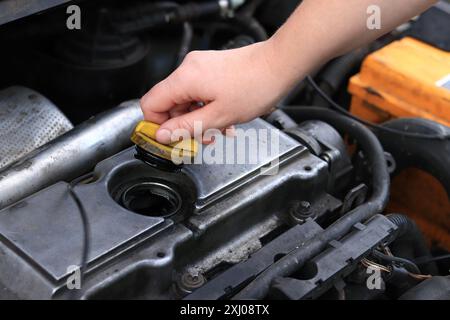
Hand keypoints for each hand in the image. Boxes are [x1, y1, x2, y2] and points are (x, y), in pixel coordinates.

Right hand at [140, 40, 289, 143]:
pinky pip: (198, 93)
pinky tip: (222, 120)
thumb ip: (186, 127)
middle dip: (183, 126)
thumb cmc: (255, 86)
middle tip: (201, 139)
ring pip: (185, 101)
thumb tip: (162, 135)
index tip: (170, 140)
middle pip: (168, 104)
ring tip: (217, 130)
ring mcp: (199, 67)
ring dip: (198, 120)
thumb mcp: (218, 117)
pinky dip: (206, 109)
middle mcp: (188, 69)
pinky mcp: (210, 68)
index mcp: (184, 79)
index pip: (150, 104)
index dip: (157, 126)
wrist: (278, 65)